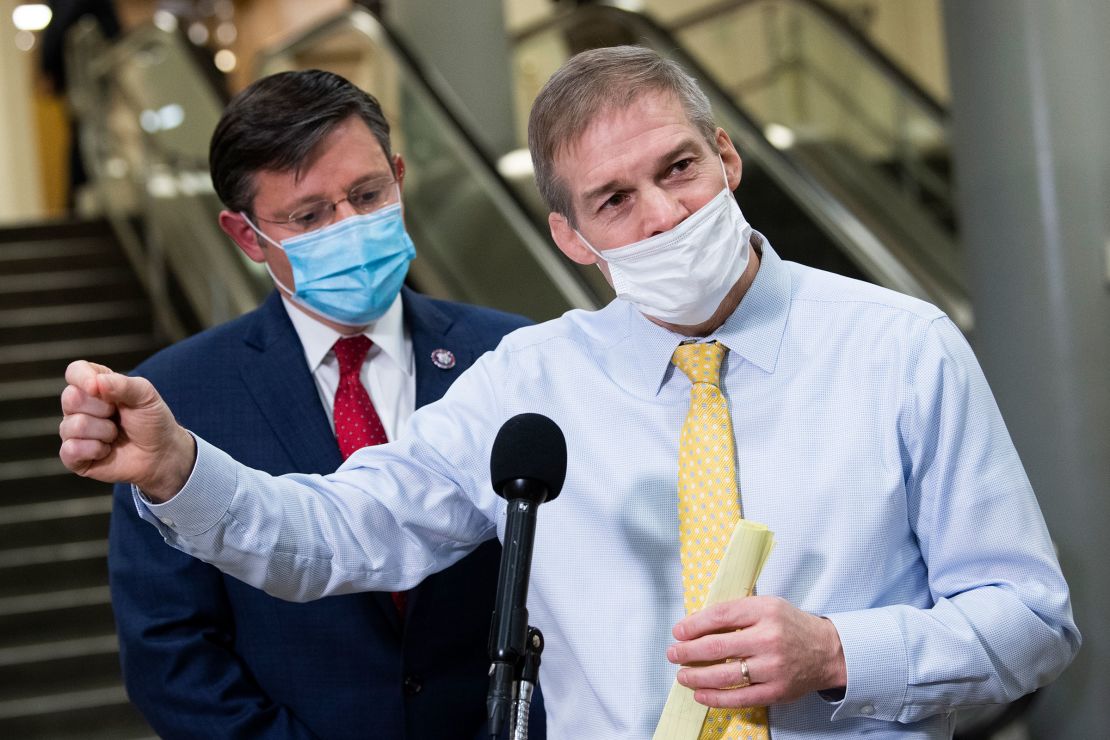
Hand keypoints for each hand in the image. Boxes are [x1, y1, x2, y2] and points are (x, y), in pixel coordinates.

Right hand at [59, 360, 194, 500]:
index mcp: (95, 386)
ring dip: (104, 432)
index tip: (97, 388)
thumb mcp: (146, 396)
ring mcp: (74, 431)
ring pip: (73, 426)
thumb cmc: (152, 421)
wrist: (161, 454)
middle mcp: (79, 406)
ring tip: (115, 435)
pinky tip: (107, 450)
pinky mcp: (73, 456)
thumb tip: (97, 381)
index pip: (75, 372)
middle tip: (118, 416)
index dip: (82, 378)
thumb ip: (123, 384)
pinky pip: (70, 450)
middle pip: (70, 398)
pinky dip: (95, 450)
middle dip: (102, 409)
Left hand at [667, 595, 845, 706]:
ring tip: (681, 675)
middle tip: (673, 654)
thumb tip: (697, 624)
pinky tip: (700, 694)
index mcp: (765, 612)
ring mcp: (772, 667)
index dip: (694, 625)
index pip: (720, 616)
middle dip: (688, 651)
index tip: (678, 632)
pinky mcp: (776, 691)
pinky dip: (716, 698)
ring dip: (696, 676)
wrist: (828, 651)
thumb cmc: (791, 626)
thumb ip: (737, 612)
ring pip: (724, 675)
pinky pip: (739, 698)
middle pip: (717, 646)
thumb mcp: (767, 606)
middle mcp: (769, 639)